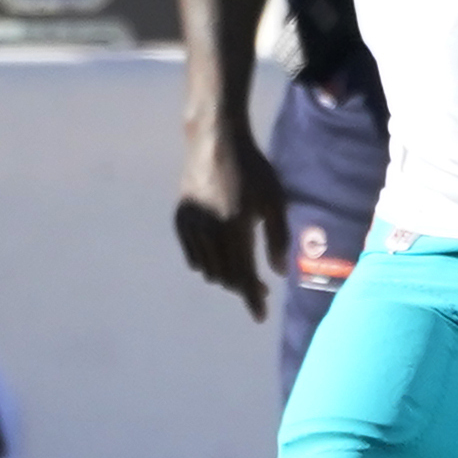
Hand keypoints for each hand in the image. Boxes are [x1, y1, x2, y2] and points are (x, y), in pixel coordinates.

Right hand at [174, 114, 289, 319]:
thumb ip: (277, 238)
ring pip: (207, 269)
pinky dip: (207, 263)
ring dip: (226, 276)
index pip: (242, 274)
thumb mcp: (275, 201)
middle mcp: (208, 230)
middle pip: (225, 276)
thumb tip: (277, 273)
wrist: (216, 142)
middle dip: (243, 287)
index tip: (260, 316)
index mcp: (234, 227)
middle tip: (260, 289)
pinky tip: (220, 259)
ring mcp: (191, 225)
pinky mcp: (180, 219)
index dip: (251, 298)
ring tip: (243, 273)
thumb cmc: (254, 170)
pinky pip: (193, 255)